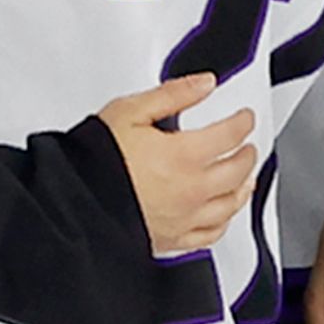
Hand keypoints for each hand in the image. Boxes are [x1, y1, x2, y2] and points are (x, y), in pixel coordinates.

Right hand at [97, 74, 259, 255]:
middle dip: (247, 155)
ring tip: (245, 179)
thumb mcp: (129, 111)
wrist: (75, 201)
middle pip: (237, 171)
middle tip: (247, 146)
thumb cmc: (95, 160)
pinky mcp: (173, 239)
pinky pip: (211, 235)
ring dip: (243, 188)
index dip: (242, 122)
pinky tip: (223, 216)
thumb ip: (172, 95)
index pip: (230, 135)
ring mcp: (185, 218)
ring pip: (230, 205)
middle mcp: (191, 189)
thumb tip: (203, 84)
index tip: (244, 118)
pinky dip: (224, 222)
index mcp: (183, 155)